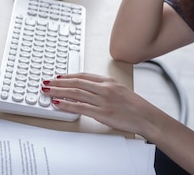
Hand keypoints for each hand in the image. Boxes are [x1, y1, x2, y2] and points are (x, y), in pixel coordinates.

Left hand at [42, 73, 157, 135]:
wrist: (147, 117)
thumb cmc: (135, 106)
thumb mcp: (120, 90)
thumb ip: (105, 88)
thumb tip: (89, 90)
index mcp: (108, 81)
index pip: (83, 76)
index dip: (68, 76)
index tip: (58, 77)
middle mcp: (104, 88)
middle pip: (76, 82)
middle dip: (58, 82)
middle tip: (46, 82)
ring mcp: (103, 100)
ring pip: (76, 93)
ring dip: (59, 91)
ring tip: (47, 91)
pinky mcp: (102, 113)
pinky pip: (80, 107)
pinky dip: (67, 105)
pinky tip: (58, 103)